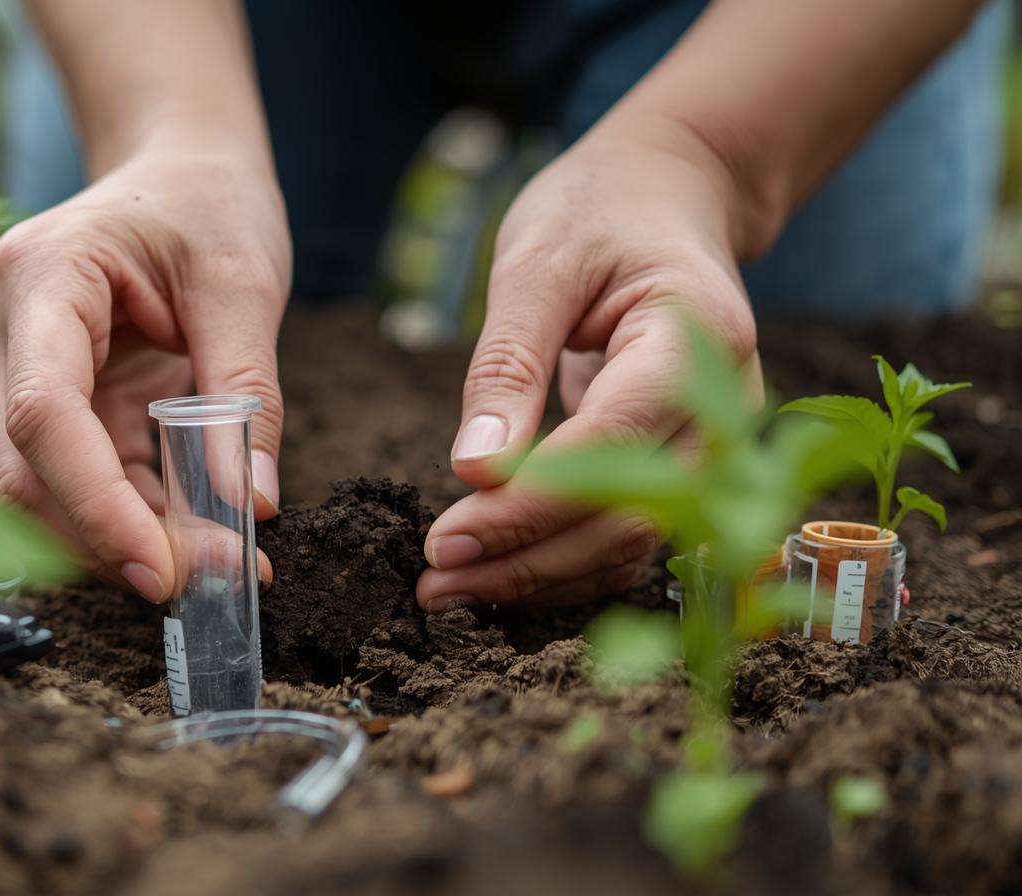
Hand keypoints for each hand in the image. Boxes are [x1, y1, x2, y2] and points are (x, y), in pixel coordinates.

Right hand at [0, 148, 290, 601]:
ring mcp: (5, 361)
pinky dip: (124, 514)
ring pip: (35, 485)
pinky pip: (69, 474)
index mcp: (41, 275)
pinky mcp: (36, 394)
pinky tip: (189, 533)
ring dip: (116, 538)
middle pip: (23, 467)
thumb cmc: (206, 204)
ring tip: (212, 562)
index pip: (43, 416)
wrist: (178, 166)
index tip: (165, 568)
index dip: (96, 506)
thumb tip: (248, 506)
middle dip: (107, 539)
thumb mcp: (244, 284)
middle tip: (205, 582)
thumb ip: (245, 394)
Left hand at [417, 118, 762, 612]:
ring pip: (635, 542)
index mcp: (694, 339)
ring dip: (543, 578)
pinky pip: (632, 533)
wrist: (668, 196)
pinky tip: (497, 572)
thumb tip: (474, 468)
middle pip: (632, 515)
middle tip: (433, 583)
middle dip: (527, 561)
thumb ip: (508, 364)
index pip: (613, 447)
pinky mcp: (690, 464)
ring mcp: (718, 443)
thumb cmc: (598, 213)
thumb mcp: (536, 264)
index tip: (446, 539)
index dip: (530, 505)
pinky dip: (565, 561)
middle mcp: (726, 406)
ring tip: (449, 590)